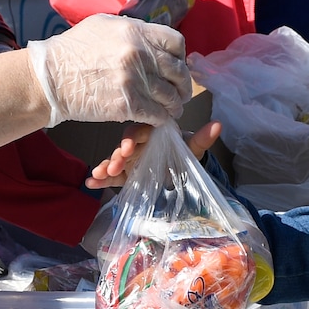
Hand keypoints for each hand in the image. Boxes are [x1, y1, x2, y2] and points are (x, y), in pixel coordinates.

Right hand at [25, 13, 190, 126]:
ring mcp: (134, 80)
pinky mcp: (127, 104)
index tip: (176, 66)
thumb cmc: (73, 50)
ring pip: (170, 96)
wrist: (51, 77)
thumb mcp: (104, 25)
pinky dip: (162, 118)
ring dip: (174, 105)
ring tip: (172, 108)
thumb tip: (151, 38)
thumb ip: (132, 30)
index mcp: (136, 32)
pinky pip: (157, 114)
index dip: (180, 57)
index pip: (176, 43)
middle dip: (183, 85)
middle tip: (180, 93)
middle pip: (178, 71)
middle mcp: (139, 54)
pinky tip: (159, 118)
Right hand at [86, 120, 221, 188]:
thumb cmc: (183, 154)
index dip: (132, 138)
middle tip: (115, 164)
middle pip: (124, 147)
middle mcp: (138, 145)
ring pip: (115, 160)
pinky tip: (90, 184)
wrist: (180, 170)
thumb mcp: (192, 149)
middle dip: (117, 155)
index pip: (139, 131)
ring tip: (99, 175)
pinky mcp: (125, 175)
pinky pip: (111, 176)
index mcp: (152, 133)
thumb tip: (218, 124)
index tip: (129, 148)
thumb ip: (202, 138)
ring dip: (106, 166)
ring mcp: (130, 160)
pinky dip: (100, 179)